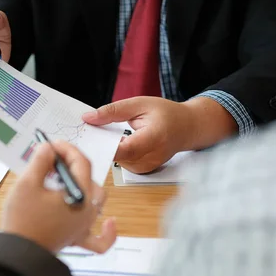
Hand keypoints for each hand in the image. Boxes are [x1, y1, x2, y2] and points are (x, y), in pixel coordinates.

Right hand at [2, 141, 116, 253]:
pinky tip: (110, 221)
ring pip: (96, 200)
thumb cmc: (22, 219)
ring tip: (62, 181)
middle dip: (71, 165)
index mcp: (80, 193)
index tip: (51, 144)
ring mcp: (84, 226)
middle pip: (89, 179)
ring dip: (84, 186)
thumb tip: (49, 149)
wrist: (18, 253)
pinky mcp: (76, 238)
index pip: (81, 162)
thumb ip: (41, 161)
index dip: (67, 148)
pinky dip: (107, 231)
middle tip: (49, 161)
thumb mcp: (27, 183)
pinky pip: (99, 238)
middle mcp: (88, 210)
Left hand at [82, 96, 237, 173]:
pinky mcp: (143, 171)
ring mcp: (148, 167)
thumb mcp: (139, 104)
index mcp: (154, 137)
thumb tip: (88, 118)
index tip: (88, 138)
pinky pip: (123, 163)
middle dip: (102, 144)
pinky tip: (118, 142)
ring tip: (106, 134)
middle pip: (118, 156)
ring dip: (109, 149)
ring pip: (118, 161)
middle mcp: (152, 157)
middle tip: (88, 132)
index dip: (106, 146)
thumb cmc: (166, 114)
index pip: (126, 148)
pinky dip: (117, 153)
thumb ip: (113, 111)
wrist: (187, 128)